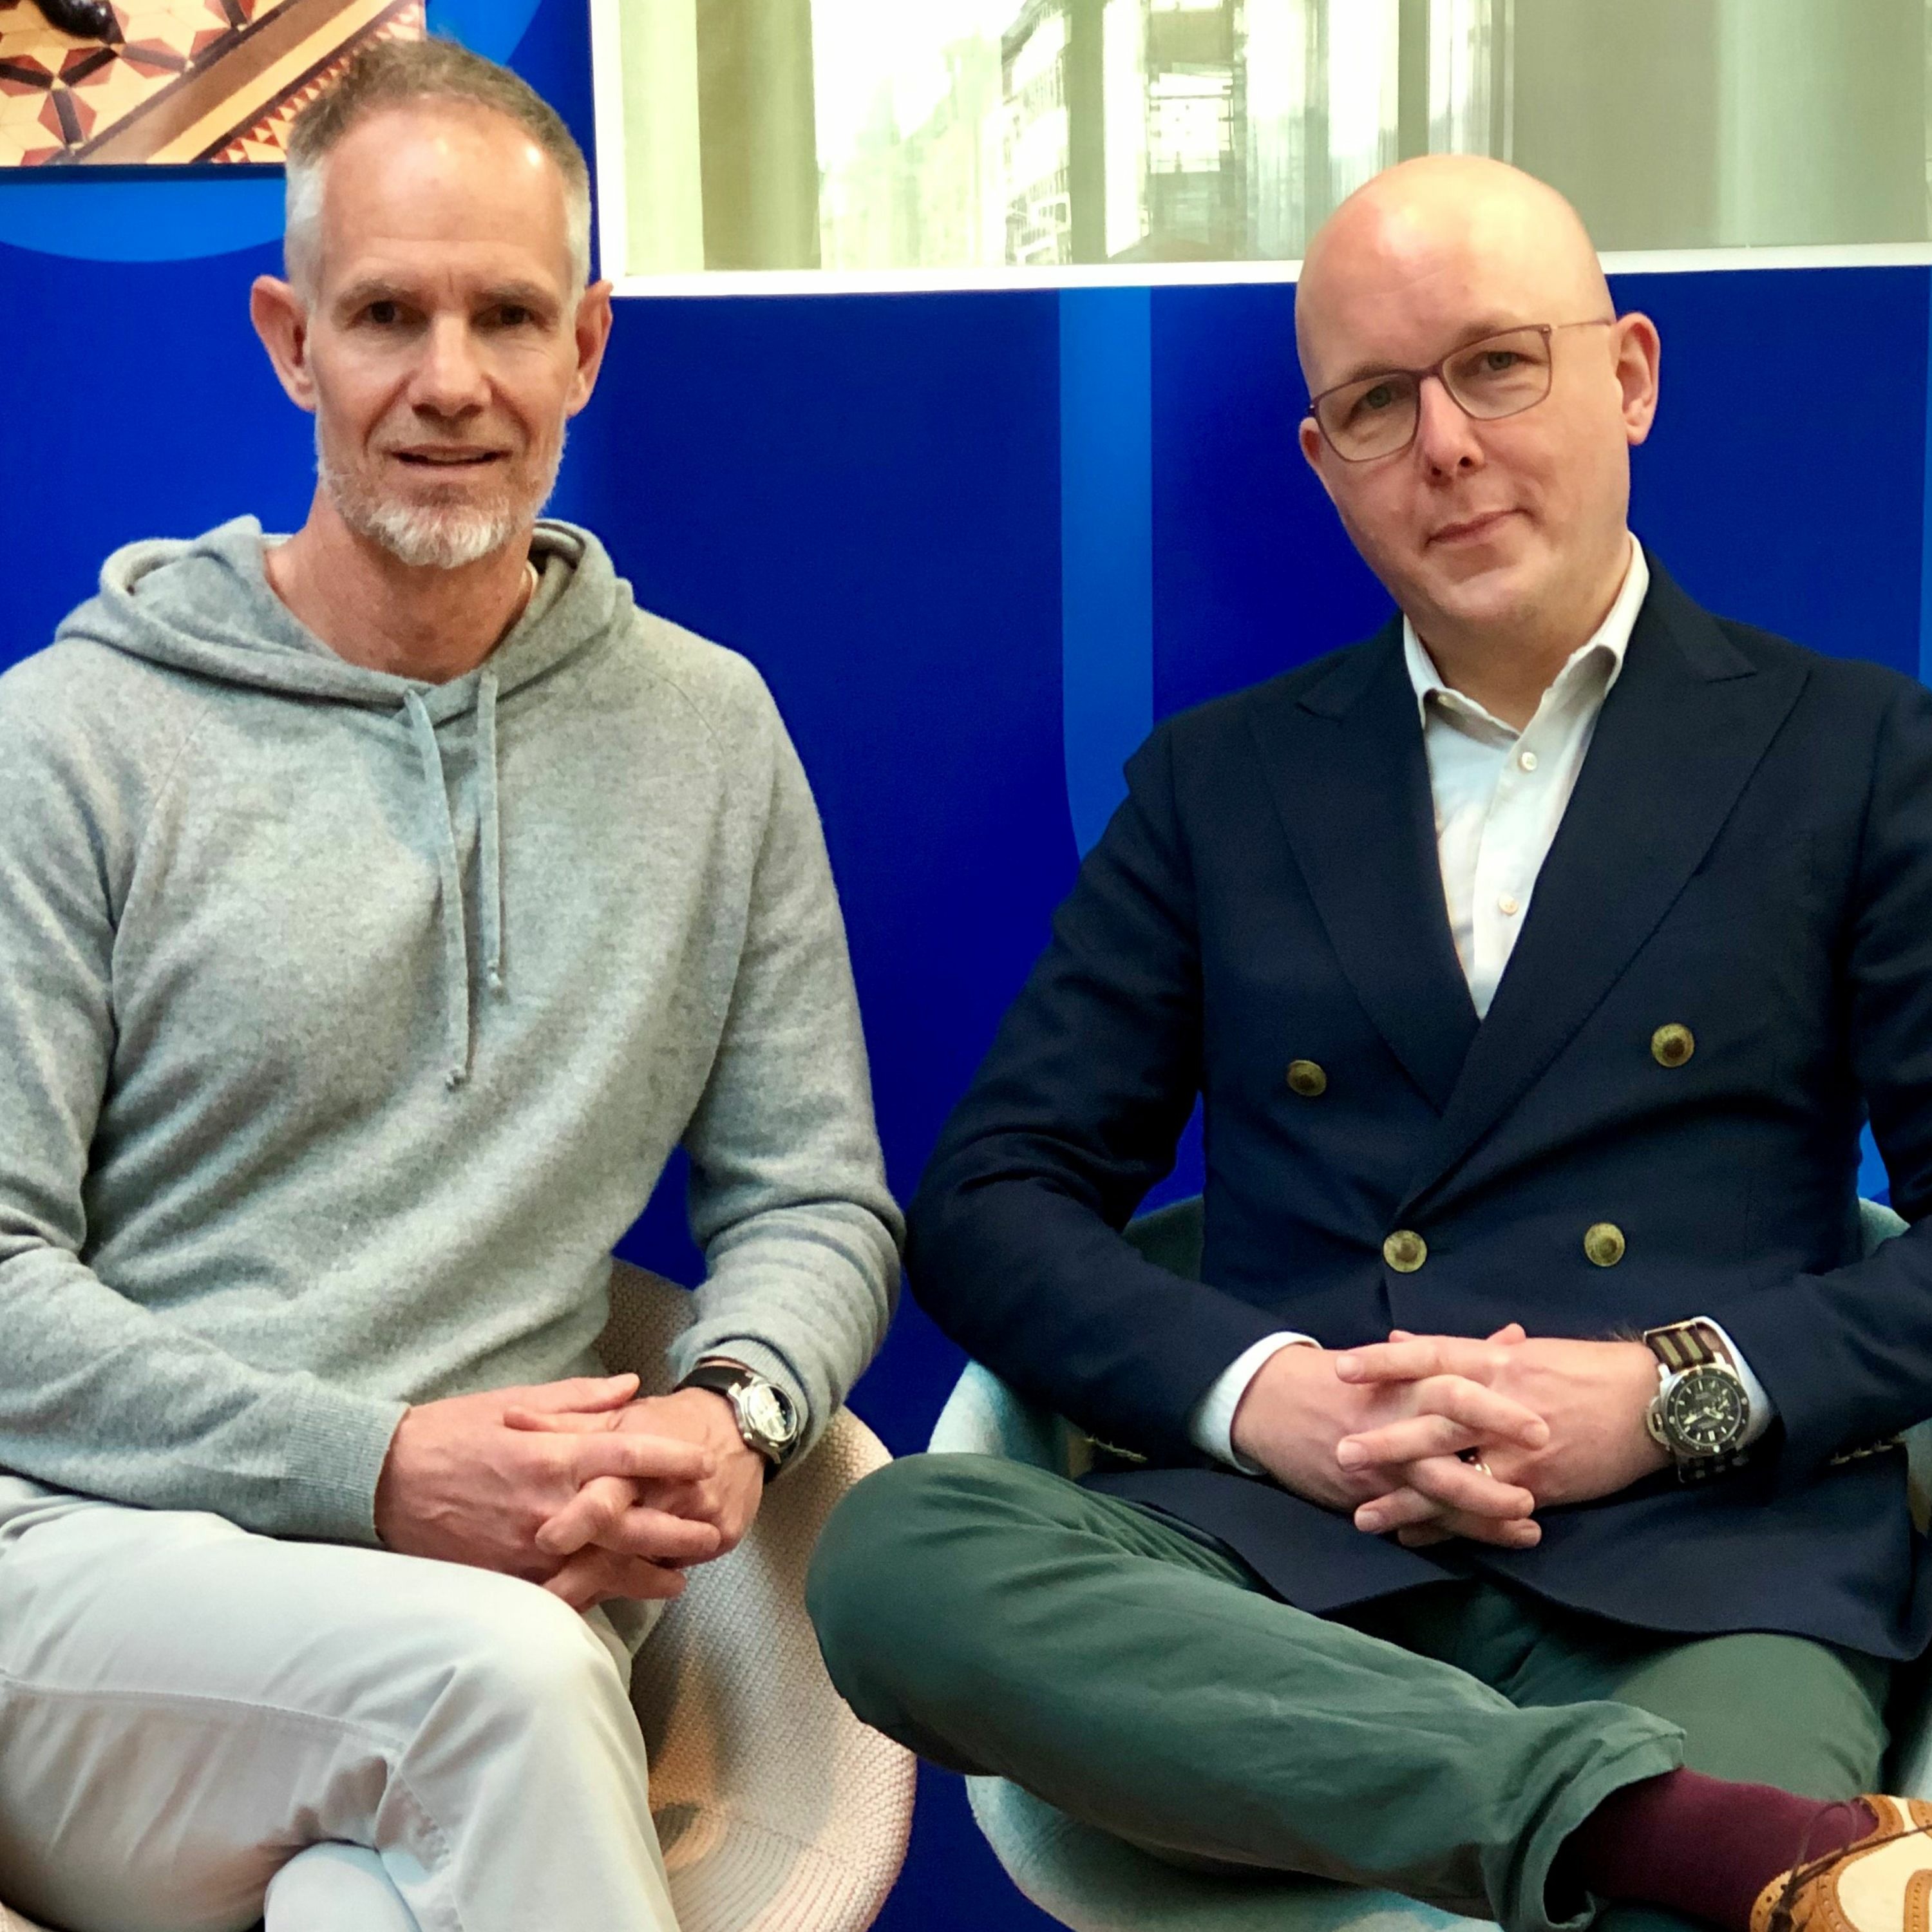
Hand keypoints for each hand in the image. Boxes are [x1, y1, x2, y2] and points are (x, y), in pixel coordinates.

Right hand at [373, 1375, 722, 1605]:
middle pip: (628, 1523)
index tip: (705, 1462)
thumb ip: (580, 1399)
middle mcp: (547, 1504)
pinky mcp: (506, 1578)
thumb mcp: (517, 1400)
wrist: (384, 1479)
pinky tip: (616, 1600)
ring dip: (643, 1574)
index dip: (671, 1458)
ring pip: (601, 1567)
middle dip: (676, 1531)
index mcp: (552, 1453)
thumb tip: (631, 1387)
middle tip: (713, 1534)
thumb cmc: (452, 1431)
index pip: (627, 1454)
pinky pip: (559, 1593)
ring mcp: (527, 1548)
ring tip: (678, 1578)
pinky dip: (592, 1597)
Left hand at [507, 1388, 766, 1573]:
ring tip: (569, 1608)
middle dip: (585, 1574)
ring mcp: (703, 1516)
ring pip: (652, 1562)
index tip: (545, 1543)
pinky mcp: (726, 1536)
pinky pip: (680, 1567)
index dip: (578, 1521)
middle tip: (546, 1598)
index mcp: (639, 1458)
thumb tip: (510, 1417)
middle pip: (626, 1540)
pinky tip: (613, 1597)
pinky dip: (648, 1584)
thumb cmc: (667, 1420)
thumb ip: (564, 1422)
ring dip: (610, 1588)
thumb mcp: (618, 1417)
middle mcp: (671, 1490)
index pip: (608, 1494)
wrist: (742, 1423)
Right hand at [1230, 1343, 1549, 1547]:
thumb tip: (1516, 1338)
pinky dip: (1444, 1531)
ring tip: (1528, 1524)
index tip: (1540, 1428)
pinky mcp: (1361, 1493)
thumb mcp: (1398, 1359)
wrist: (1269, 1403)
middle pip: (1448, 1443)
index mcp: (1401, 1381)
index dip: (1497, 1409)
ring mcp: (1375, 1461)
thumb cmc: (1345, 1378)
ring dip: (1481, 1509)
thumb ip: (1461, 1354)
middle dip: (1495, 1466)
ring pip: (1433, 1487)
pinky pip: (1408, 1516)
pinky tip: (1482, 1543)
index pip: (1453, 1390)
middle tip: (1540, 1487)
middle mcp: (1390, 1420)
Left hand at [1334, 1329, 1667, 1539]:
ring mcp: (1521, 1450)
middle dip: (1387, 1441)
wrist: (1652, 1402)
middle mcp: (1503, 1405)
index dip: (1386, 1361)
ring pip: (1456, 1477)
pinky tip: (1414, 1537)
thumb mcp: (1520, 1351)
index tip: (1342, 1367)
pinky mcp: (1540, 1487)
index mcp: (1496, 1362)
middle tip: (1341, 1453)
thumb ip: (1458, 1352)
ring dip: (1408, 1500)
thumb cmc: (1583, 1370)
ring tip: (1363, 1516)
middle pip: (1436, 1422)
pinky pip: (1485, 1512)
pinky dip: (1449, 1527)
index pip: (1432, 1356)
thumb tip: (1400, 1337)